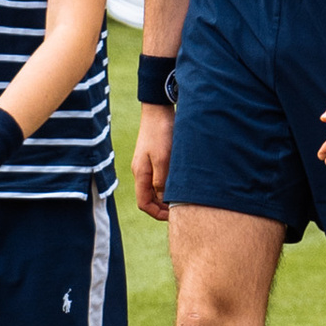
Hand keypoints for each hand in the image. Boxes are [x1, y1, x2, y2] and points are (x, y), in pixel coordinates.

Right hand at [132, 103, 173, 221]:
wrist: (159, 109)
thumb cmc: (161, 132)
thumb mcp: (163, 158)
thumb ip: (162, 180)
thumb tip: (163, 199)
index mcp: (141, 173)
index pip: (144, 203)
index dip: (157, 213)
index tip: (174, 217)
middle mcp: (142, 171)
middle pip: (149, 198)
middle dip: (163, 207)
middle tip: (182, 211)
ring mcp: (147, 165)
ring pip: (155, 189)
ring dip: (167, 196)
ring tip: (184, 199)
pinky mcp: (154, 158)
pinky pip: (160, 178)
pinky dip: (169, 185)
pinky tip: (182, 183)